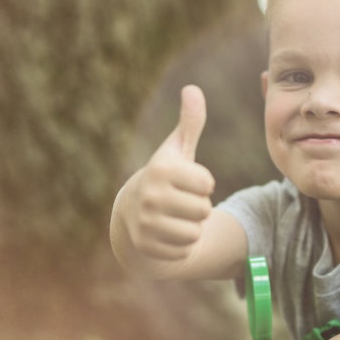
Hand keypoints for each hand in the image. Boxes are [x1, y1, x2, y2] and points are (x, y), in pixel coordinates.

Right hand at [120, 85, 214, 261]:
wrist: (132, 215)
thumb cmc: (164, 179)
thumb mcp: (177, 151)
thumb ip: (190, 123)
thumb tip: (193, 89)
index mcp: (160, 170)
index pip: (207, 183)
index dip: (203, 184)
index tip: (187, 182)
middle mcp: (150, 196)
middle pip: (204, 210)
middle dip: (199, 208)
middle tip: (181, 203)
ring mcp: (146, 224)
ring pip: (195, 232)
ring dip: (191, 228)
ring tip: (175, 218)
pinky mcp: (147, 247)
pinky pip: (184, 251)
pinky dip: (181, 246)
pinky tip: (167, 235)